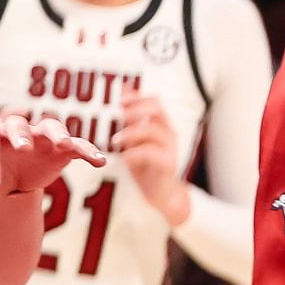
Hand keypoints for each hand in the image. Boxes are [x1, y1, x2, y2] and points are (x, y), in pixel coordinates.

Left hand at [0, 114, 104, 215]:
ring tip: (63, 144)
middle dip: (21, 134)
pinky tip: (99, 161)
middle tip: (23, 149)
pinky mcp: (59, 149)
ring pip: (49, 125)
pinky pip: (76, 144)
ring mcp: (39, 138)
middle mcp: (14, 132)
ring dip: (57, 132)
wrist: (3, 182)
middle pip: (17, 123)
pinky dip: (88, 150)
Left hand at [116, 92, 191, 227]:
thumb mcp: (137, 140)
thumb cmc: (147, 165)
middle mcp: (168, 133)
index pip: (154, 101)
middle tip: (119, 116)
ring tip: (115, 140)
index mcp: (162, 125)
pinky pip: (150, 153)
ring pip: (153, 131)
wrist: (162, 194)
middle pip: (157, 110)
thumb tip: (124, 91)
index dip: (137, 98)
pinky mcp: (167, 164)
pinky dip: (134, 153)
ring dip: (131, 133)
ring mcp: (169, 148)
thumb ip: (132, 119)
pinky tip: (124, 157)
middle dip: (136, 110)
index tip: (119, 101)